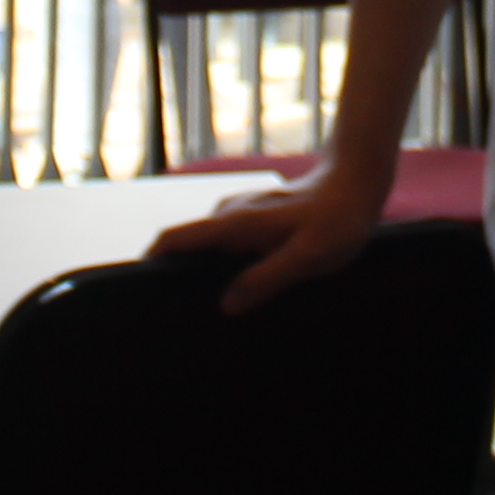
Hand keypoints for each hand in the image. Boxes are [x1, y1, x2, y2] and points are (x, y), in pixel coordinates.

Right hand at [156, 166, 380, 313]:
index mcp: (236, 223)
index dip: (152, 260)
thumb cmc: (336, 221)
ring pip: (207, 242)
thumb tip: (227, 305)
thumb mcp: (308, 256)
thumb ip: (268, 278)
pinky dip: (219, 260)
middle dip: (173, 271)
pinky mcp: (254, 215)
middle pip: (187, 242)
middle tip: (172, 312)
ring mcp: (242, 211)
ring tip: (201, 305)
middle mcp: (231, 213)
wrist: (358, 181)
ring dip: (198, 267)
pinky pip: (225, 240)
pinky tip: (235, 282)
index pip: (177, 238)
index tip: (135, 289)